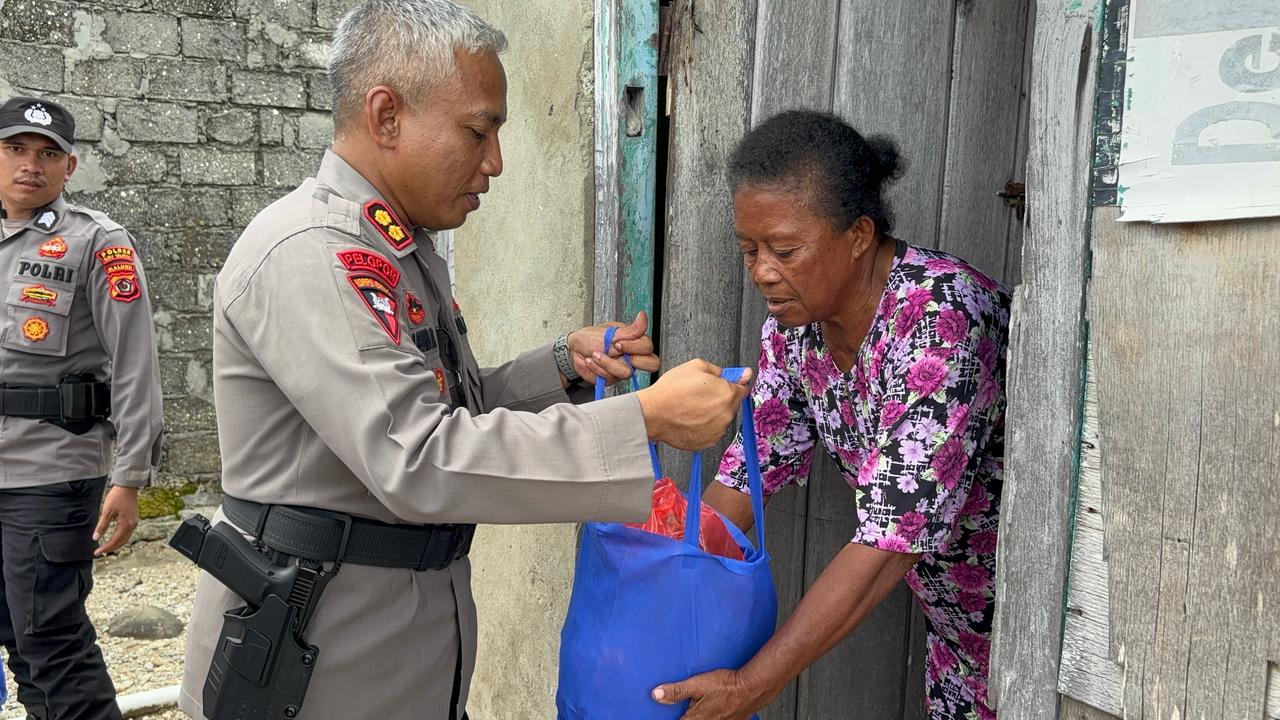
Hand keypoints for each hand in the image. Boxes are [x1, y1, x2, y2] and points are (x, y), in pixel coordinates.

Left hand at [94, 486, 139, 555]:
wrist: (128, 487)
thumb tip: (95, 538)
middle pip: (122, 542)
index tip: (96, 552)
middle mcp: (132, 525)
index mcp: (126, 525)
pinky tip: (114, 538)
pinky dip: (120, 538)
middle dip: (111, 548)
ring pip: (125, 538)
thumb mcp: (107, 512)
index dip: (105, 547)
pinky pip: (127, 533)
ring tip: (106, 547)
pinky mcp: (134, 519)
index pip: (115, 541)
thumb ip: (102, 526)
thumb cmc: (117, 497)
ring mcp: (134, 522)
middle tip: (100, 551)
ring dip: (116, 544)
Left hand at [567, 311, 659, 385]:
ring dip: (607, 362)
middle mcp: (632, 357)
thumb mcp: (611, 331)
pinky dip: (598, 367)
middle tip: (615, 350)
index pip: (649, 348)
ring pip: (627, 372)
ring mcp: (623, 368)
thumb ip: (630, 330)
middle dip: (632, 359)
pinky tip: (592, 361)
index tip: (618, 342)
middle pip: (651, 364)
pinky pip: (611, 377)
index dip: (635, 347)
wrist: (573, 350)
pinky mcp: (612, 378)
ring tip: (596, 354)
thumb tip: (643, 317)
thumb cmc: (590, 338)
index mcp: (634, 342)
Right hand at [636, 360, 750, 449]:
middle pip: (731, 404)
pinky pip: (711, 431)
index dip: (736, 383)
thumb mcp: (697, 366)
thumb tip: (737, 374)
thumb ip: (720, 370)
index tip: (731, 382)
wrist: (653, 414)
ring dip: (712, 412)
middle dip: (720, 398)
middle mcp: (726, 415)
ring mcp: (717, 431)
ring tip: (692, 406)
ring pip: (721, 418)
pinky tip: (690, 418)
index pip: (744, 389)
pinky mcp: (707, 442)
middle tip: (700, 393)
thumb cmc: (671, 391)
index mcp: (727, 394)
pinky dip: (704, 425)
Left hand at [652, 669, 767, 719]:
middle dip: (687, 717)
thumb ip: (676, 691)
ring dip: (699, 718)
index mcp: (695, 719)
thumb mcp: (697, 684)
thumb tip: (656, 694)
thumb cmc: (725, 686)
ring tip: (700, 711)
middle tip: (687, 712)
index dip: (672, 719)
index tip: (668, 717)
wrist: (751, 688)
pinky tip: (715, 712)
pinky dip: (714, 718)